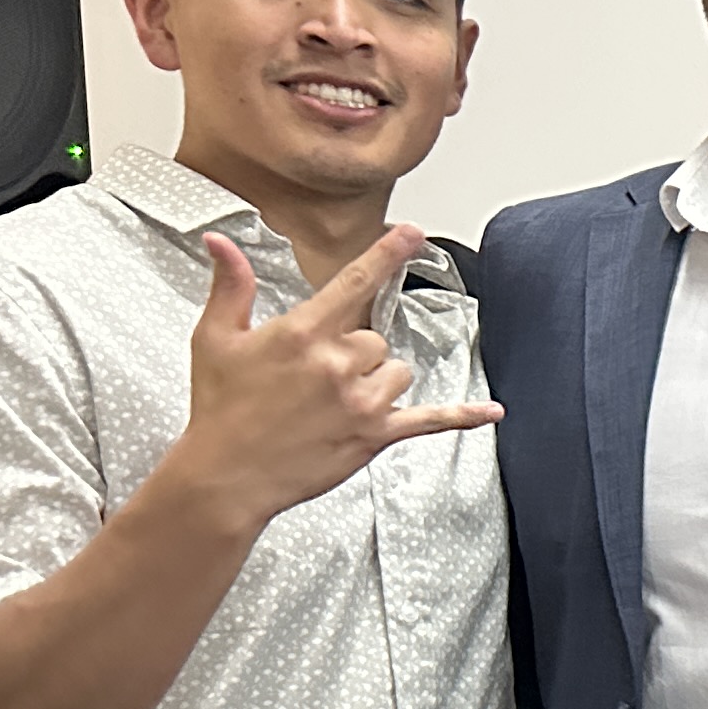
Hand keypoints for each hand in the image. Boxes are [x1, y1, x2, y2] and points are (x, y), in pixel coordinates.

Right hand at [163, 228, 497, 536]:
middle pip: (375, 338)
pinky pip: (431, 420)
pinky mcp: (375, 434)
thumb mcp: (215, 339)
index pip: (355, 283)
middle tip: (313, 378)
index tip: (412, 233)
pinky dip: (463, 416)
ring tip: (332, 402)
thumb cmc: (220, 407)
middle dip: (352, 353)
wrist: (225, 474)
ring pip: (397, 371)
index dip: (386, 255)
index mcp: (302, 334)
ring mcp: (361, 401)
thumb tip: (221, 241)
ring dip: (375, 381)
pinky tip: (492, 411)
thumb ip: (231, 286)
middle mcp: (338, 364)